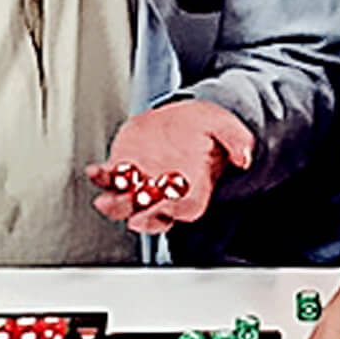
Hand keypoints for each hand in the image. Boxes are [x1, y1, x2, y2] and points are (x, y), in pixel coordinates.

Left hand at [88, 99, 253, 235]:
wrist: (181, 120)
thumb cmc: (204, 129)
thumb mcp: (224, 127)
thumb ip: (236, 140)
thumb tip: (245, 156)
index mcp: (193, 189)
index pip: (186, 208)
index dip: (176, 211)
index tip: (167, 209)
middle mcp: (165, 193)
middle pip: (153, 215)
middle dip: (143, 218)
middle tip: (135, 218)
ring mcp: (142, 184)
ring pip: (126, 203)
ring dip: (115, 205)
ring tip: (106, 201)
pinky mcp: (123, 168)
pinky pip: (109, 179)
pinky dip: (100, 178)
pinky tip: (95, 173)